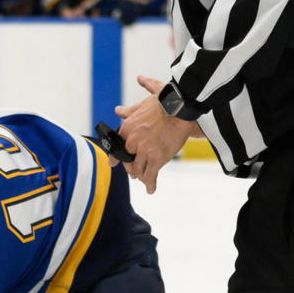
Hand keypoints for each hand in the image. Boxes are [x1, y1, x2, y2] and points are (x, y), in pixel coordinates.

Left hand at [113, 75, 200, 193]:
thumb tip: (118, 110)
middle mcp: (132, 142)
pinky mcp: (157, 158)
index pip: (117, 149)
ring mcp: (144, 151)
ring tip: (145, 178)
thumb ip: (129, 111)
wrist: (180, 107)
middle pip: (128, 162)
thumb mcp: (141, 106)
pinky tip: (151, 189)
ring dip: (141, 176)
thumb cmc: (163, 103)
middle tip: (136, 172)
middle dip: (132, 168)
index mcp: (127, 129)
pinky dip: (150, 184)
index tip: (113, 164)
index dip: (116, 158)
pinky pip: (150, 175)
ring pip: (138, 170)